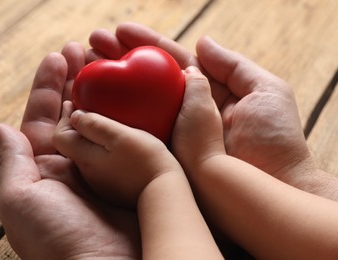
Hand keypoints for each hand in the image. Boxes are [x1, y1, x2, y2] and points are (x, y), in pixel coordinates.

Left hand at [0, 43, 139, 258]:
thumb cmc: (56, 239)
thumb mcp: (20, 200)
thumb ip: (13, 161)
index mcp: (44, 168)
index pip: (43, 117)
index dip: (49, 86)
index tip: (58, 57)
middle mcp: (73, 163)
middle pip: (73, 112)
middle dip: (76, 80)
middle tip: (83, 49)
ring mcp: (102, 165)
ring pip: (99, 119)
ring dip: (100, 90)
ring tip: (102, 61)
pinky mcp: (127, 171)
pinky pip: (123, 135)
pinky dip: (124, 112)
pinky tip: (127, 92)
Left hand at [53, 101, 181, 207]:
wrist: (164, 193)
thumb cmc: (145, 162)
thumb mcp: (120, 138)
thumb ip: (94, 126)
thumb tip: (75, 115)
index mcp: (85, 159)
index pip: (60, 136)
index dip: (64, 118)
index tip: (74, 102)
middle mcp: (87, 173)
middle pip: (72, 144)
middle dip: (76, 124)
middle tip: (87, 106)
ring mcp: (100, 182)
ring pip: (87, 153)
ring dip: (90, 136)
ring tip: (103, 119)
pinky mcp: (113, 187)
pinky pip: (101, 162)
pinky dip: (103, 148)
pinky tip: (118, 141)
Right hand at [88, 22, 310, 182]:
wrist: (269, 189)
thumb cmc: (273, 139)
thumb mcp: (264, 90)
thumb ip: (232, 64)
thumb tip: (202, 41)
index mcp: (208, 91)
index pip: (171, 59)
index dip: (146, 44)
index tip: (119, 30)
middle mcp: (186, 108)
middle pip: (146, 77)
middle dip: (119, 57)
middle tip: (91, 43)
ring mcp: (173, 130)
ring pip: (136, 100)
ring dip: (110, 82)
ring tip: (83, 63)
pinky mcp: (165, 151)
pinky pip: (137, 129)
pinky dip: (115, 114)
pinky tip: (92, 100)